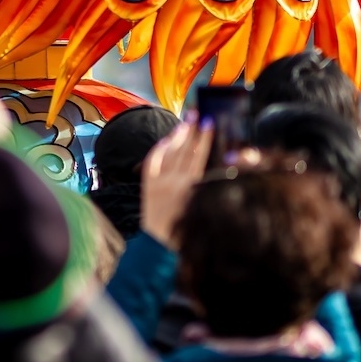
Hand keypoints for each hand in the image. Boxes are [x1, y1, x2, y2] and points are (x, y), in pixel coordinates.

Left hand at [141, 113, 212, 248]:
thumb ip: (206, 188)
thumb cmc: (186, 234)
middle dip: (191, 130)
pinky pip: (153, 161)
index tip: (210, 122)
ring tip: (186, 121)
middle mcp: (173, 183)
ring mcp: (158, 183)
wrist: (160, 248)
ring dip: (178, 135)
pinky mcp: (147, 186)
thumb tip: (213, 166)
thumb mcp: (202, 210)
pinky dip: (160, 149)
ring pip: (170, 153)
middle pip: (184, 150)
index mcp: (190, 190)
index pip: (199, 157)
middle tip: (197, 113)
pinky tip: (167, 140)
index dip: (204, 139)